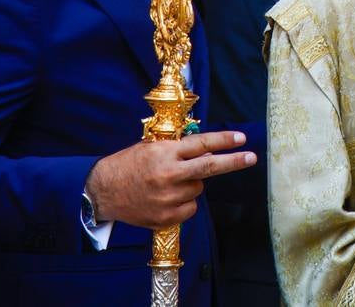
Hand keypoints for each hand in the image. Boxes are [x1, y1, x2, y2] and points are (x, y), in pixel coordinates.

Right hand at [86, 130, 255, 228]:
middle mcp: (168, 174)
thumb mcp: (151, 148)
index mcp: (165, 153)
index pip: (201, 144)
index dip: (223, 141)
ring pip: (198, 189)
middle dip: (234, 162)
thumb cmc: (129, 165)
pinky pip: (190, 208)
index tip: (241, 138)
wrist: (103, 192)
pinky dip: (185, 203)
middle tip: (252, 157)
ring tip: (168, 183)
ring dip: (191, 184)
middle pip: (210, 167)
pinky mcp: (165, 217)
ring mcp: (167, 198)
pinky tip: (166, 198)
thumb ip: (178, 149)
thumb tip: (208, 151)